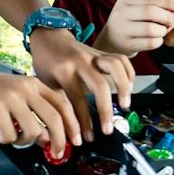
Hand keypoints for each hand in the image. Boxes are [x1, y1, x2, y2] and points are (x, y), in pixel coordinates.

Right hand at [0, 66, 78, 157]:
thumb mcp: (15, 96)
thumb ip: (33, 113)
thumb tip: (46, 137)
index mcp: (34, 84)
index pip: (62, 105)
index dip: (72, 125)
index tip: (75, 140)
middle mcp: (26, 89)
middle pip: (54, 119)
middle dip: (59, 141)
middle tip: (57, 153)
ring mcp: (12, 98)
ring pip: (33, 131)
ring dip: (23, 140)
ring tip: (11, 134)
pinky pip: (10, 135)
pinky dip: (4, 139)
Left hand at [28, 28, 134, 142]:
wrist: (49, 36)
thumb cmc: (46, 63)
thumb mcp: (45, 83)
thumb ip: (58, 101)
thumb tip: (68, 129)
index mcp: (64, 71)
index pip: (77, 100)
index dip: (83, 122)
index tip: (86, 138)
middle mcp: (81, 62)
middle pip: (100, 85)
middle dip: (106, 111)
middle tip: (108, 129)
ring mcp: (94, 54)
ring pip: (116, 66)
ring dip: (123, 87)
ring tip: (124, 105)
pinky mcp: (102, 52)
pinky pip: (121, 59)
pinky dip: (128, 73)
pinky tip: (128, 88)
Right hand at [94, 0, 173, 56]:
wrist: (110, 41)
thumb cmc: (130, 23)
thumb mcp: (137, 10)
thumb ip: (155, 7)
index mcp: (125, 0)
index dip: (169, 3)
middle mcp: (120, 13)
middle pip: (151, 12)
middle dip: (168, 16)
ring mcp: (121, 30)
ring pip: (151, 29)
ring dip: (163, 31)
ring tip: (163, 31)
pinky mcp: (125, 44)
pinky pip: (149, 43)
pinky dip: (158, 41)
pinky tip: (157, 40)